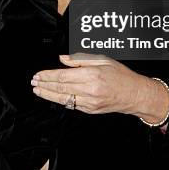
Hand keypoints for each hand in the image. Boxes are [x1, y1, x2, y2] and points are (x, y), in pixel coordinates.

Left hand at [31, 54, 168, 122]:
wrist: (134, 94)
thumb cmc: (120, 75)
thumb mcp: (103, 60)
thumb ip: (81, 59)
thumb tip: (63, 59)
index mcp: (92, 75)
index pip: (64, 76)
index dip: (48, 75)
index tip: (39, 74)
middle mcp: (90, 90)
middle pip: (61, 88)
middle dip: (45, 85)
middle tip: (34, 82)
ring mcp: (90, 102)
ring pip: (64, 99)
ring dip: (48, 95)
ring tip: (38, 90)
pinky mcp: (90, 110)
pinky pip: (72, 105)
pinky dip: (61, 101)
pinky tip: (53, 97)